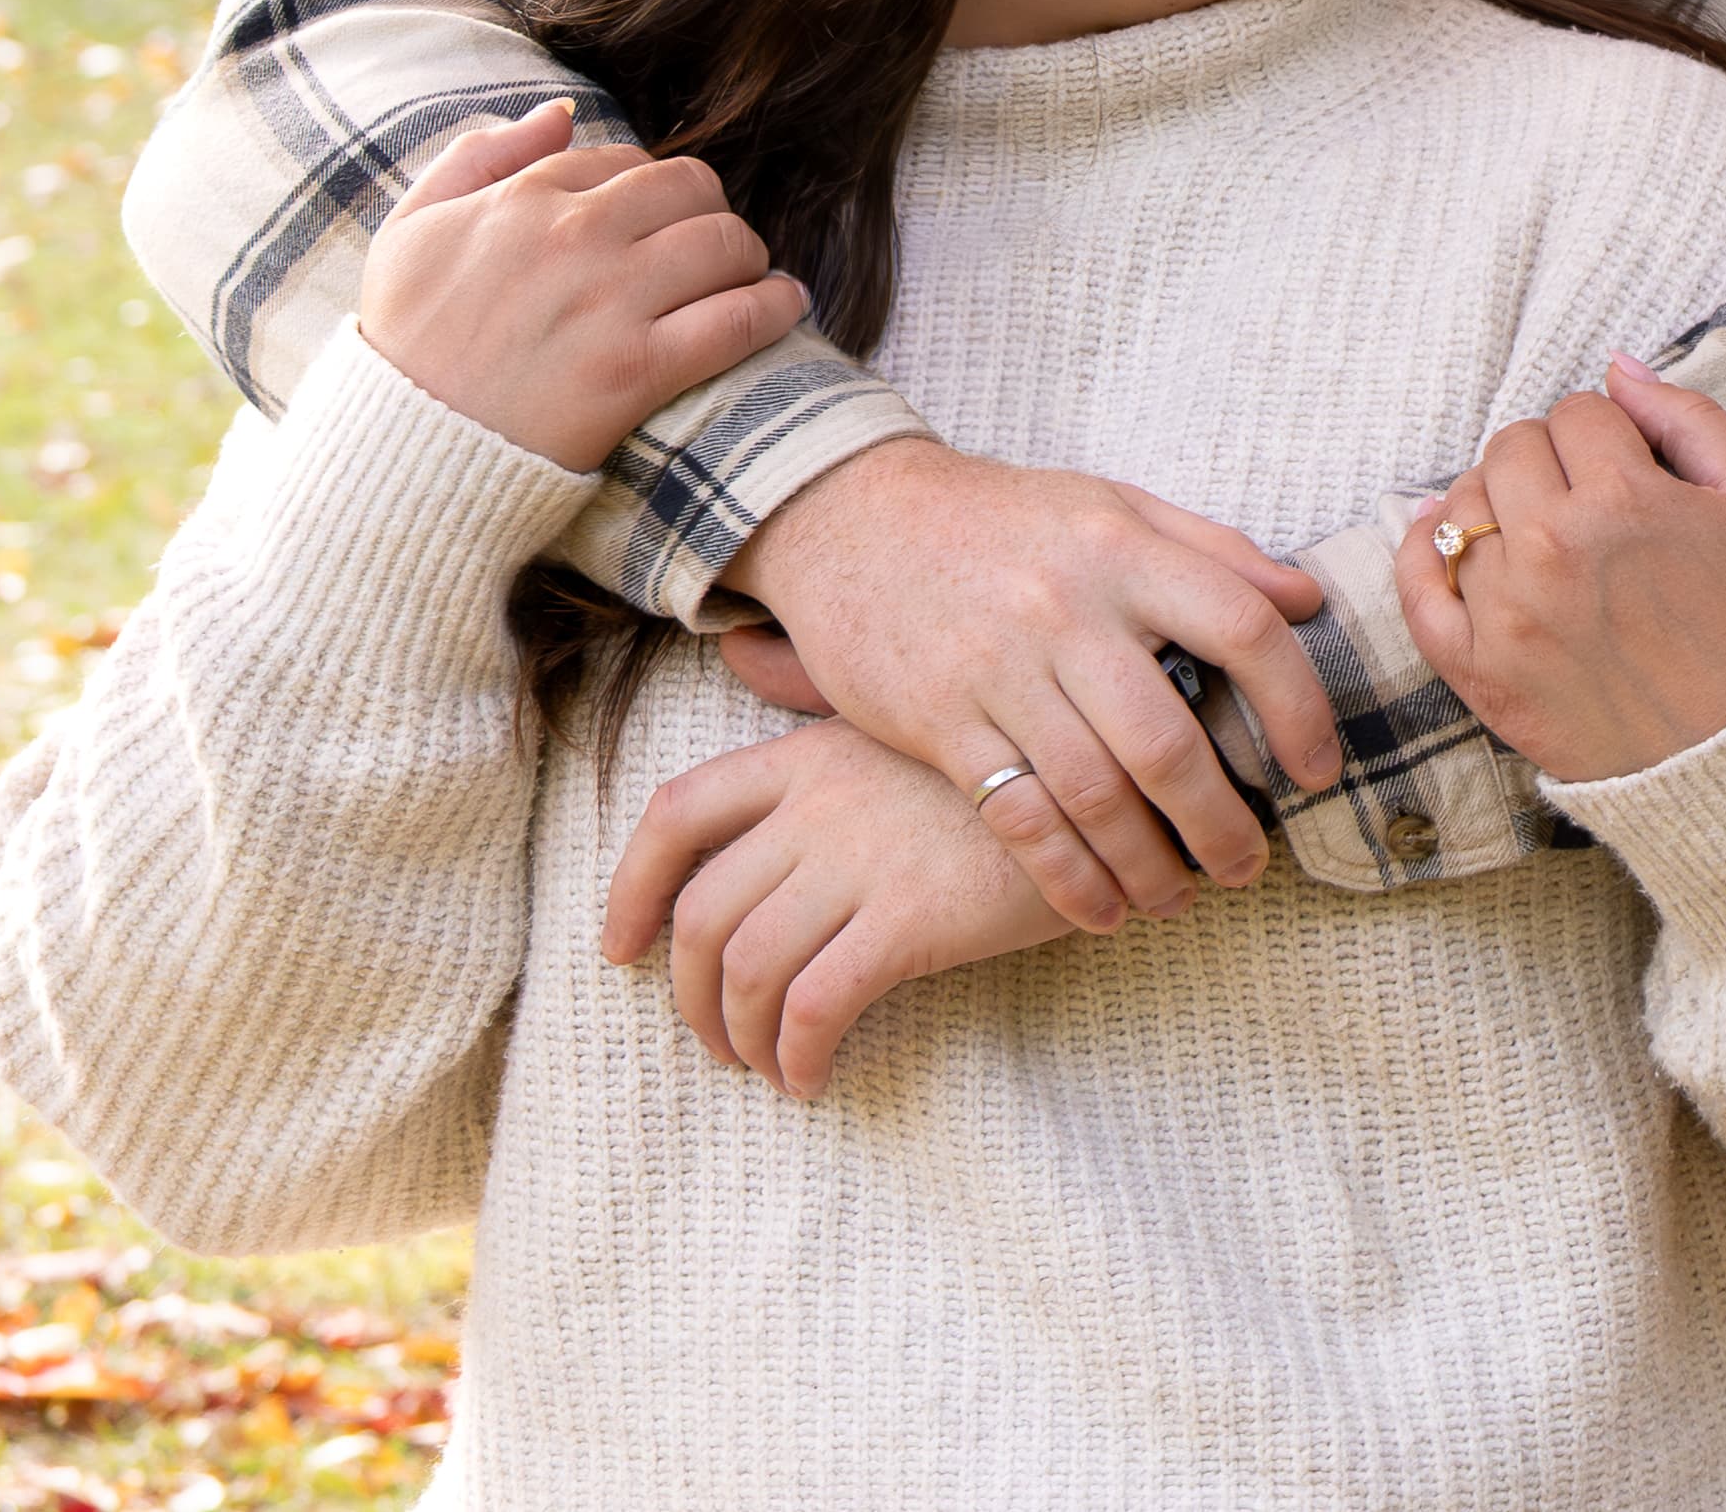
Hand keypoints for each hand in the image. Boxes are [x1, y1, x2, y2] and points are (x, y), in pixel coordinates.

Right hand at [359, 100, 807, 473]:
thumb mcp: (411, 229)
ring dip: (747, 256)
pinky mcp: (635, 372)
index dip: (649, 188)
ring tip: (747, 276)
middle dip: (709, 211)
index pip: (626, 159)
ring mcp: (609, 302)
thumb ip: (478, 155)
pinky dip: (773, 307)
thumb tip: (560, 112)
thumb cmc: (403, 344)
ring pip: (726, 243)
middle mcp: (574, 236)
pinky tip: (784, 306)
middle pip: (691, 188)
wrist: (398, 454)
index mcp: (524, 197)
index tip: (655, 221)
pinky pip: (736, 320)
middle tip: (712, 245)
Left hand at [602, 719, 1075, 1096]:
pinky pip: (816, 1005)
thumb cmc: (1009, 752)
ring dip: (740, 1037)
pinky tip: (815, 1077)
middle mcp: (817, 802)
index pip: (679, 811)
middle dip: (688, 996)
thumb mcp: (901, 710)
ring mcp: (860, 859)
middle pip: (701, 913)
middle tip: (714, 1042)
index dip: (632, 887)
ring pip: (747, 967)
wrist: (1106, 776)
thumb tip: (736, 648)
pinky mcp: (910, 918)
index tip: (619, 951)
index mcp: (807, 752)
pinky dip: (797, 1054)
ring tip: (768, 1067)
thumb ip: (815, 689)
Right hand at [727, 441, 1339, 935]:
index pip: (1243, 627)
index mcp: (1122, 547)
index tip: (1316, 767)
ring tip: (1179, 898)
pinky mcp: (940, 722)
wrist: (855, 515)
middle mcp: (1065, 609)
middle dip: (1221, 822)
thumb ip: (1212, 550)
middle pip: (1167, 740)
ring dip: (1150, 866)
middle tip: (1248, 865)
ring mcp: (999, 668)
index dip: (1296, 706)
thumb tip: (1306, 600)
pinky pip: (1019, 818)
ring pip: (1095, 795)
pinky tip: (1101, 909)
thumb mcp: (1110, 505)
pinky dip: (1069, 877)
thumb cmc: (1003, 517)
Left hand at [1394, 357, 1725, 783]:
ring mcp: (1506, 612)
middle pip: (1512, 447)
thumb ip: (1688, 416)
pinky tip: (1455, 544)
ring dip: (1498, 505)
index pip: (1577, 412)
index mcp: (1622, 498)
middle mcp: (1552, 548)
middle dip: (1552, 460)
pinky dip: (1424, 554)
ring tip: (1544, 536)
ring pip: (1463, 504)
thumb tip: (1617, 368)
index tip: (1630, 471)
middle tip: (1589, 503)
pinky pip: (1417, 587)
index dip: (1609, 435)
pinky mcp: (1478, 670)